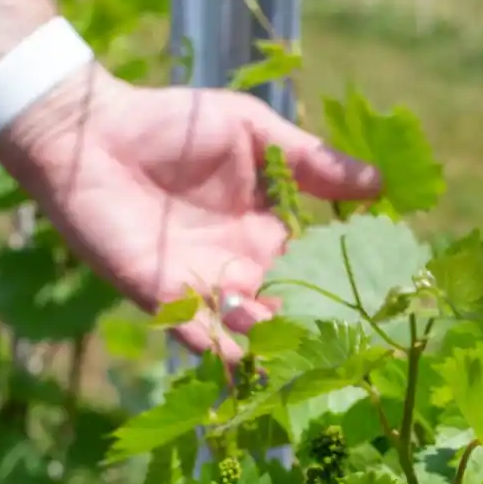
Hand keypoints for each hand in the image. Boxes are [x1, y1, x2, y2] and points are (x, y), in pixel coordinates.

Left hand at [0, 68, 381, 360]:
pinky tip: (250, 359)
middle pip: (290, 306)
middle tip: (357, 341)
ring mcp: (203, 286)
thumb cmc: (174, 124)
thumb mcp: (254, 132)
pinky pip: (200, 332)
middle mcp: (241, 267)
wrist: (93, 134)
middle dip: (318, 324)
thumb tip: (381, 183)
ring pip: (250, 328)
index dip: (348, 280)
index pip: (317, 266)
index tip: (388, 293)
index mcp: (267, 230)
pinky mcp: (162, 296)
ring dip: (276, 340)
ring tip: (307, 349)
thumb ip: (311, 162)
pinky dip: (224, 349)